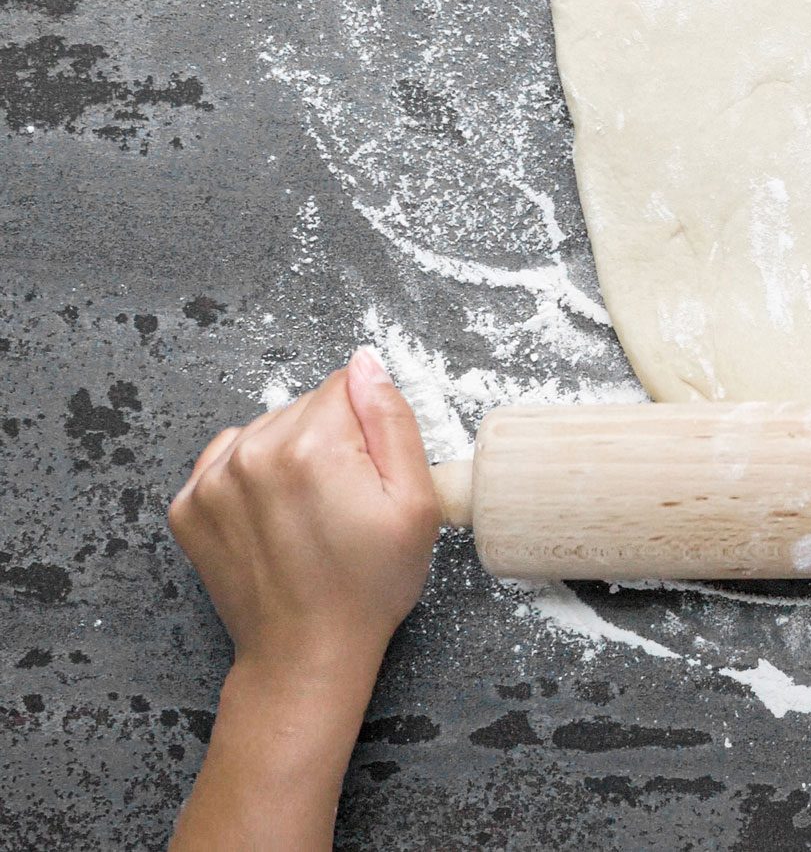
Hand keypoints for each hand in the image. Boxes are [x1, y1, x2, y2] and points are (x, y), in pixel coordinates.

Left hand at [168, 346, 439, 679]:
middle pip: (304, 407)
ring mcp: (211, 481)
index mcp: (311, 447)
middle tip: (345, 502)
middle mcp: (251, 453)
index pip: (345, 386)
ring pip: (267, 430)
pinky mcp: (187, 506)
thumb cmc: (369, 586)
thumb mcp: (415, 502)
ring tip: (309, 513)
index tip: (369, 476)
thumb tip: (367, 365)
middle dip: (330, 440)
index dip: (368, 428)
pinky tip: (274, 515)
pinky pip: (228, 458)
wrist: (307, 653)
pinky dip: (251, 477)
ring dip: (289, 456)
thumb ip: (392, 420)